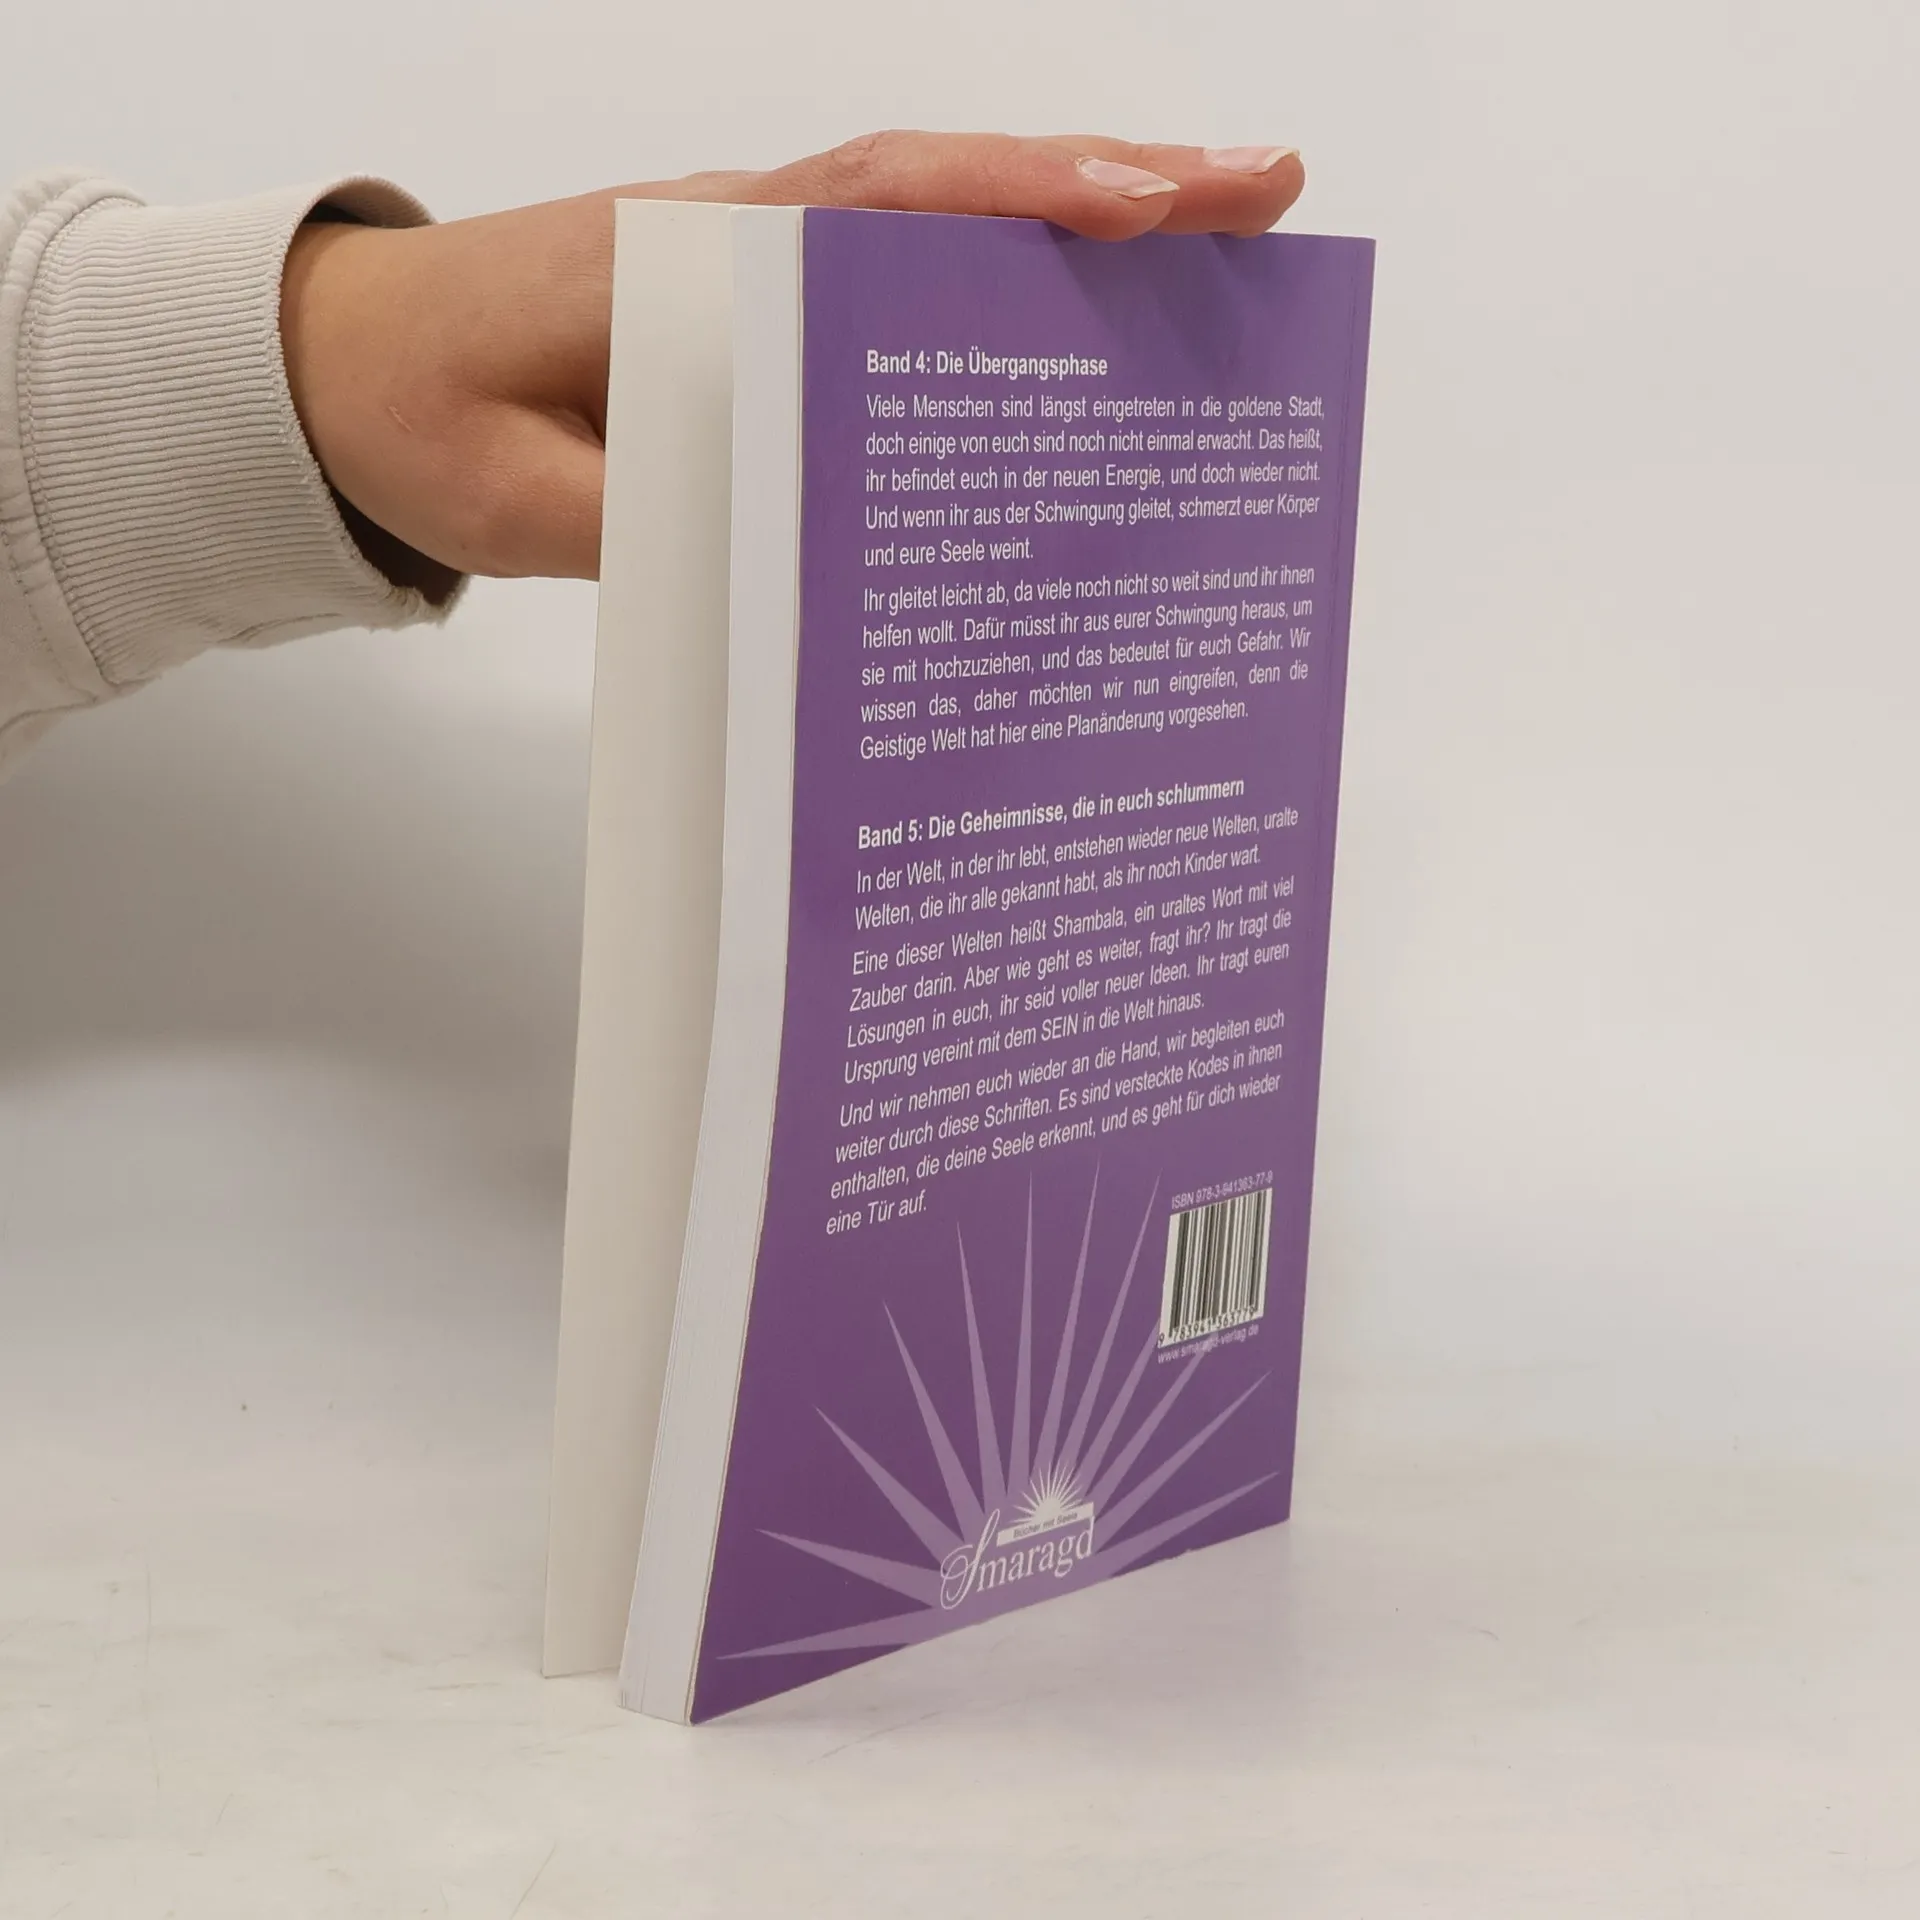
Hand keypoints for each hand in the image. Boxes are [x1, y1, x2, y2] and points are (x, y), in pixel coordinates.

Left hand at [280, 133, 1305, 583]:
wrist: (351, 376)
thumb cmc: (430, 416)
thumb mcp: (535, 499)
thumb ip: (663, 520)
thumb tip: (801, 554)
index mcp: (705, 262)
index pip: (887, 209)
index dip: (1022, 203)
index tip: (1148, 202)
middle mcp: (755, 237)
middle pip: (958, 192)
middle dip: (1117, 189)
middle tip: (1267, 193)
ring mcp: (767, 261)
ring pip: (948, 225)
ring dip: (1083, 226)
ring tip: (1227, 237)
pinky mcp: (769, 307)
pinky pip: (905, 275)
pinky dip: (1006, 274)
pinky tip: (1087, 312)